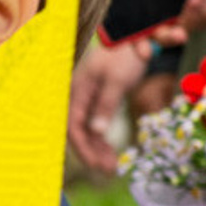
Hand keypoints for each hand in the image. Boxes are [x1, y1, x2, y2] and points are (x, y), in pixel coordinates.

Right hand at [68, 40, 148, 174]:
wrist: (132, 36)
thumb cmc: (124, 56)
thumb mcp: (117, 81)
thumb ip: (105, 105)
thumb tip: (95, 131)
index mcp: (78, 92)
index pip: (73, 127)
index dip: (83, 148)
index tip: (96, 164)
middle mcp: (79, 98)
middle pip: (78, 132)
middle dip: (92, 153)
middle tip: (108, 169)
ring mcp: (87, 99)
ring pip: (87, 130)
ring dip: (97, 149)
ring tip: (112, 165)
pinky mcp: (98, 100)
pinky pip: (95, 124)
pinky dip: (102, 139)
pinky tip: (111, 151)